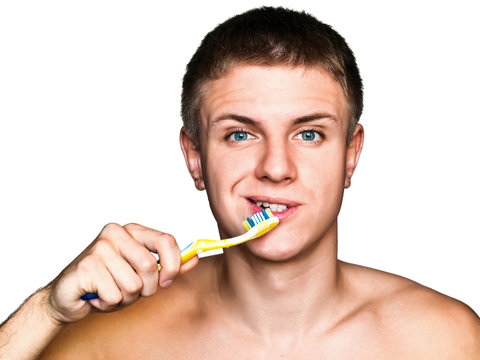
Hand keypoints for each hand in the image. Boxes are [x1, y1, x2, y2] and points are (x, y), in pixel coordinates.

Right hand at [44, 223, 197, 323]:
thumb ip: (168, 266)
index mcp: (132, 231)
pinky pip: (115, 295)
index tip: (167, 281)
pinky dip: (109, 304)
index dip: (174, 265)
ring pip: (133, 285)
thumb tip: (195, 258)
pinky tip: (97, 296)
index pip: (167, 240)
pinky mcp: (86, 266)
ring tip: (110, 292)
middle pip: (150, 268)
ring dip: (125, 299)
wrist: (68, 296)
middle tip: (130, 290)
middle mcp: (115, 233)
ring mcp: (99, 248)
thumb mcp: (143, 274)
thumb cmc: (108, 282)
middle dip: (146, 289)